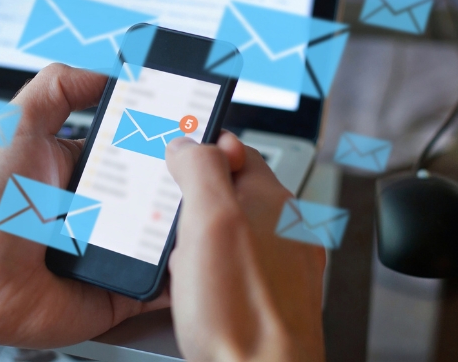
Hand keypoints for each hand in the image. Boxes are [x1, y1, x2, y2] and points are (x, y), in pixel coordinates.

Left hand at [0, 64, 245, 361]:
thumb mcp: (19, 125)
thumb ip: (59, 87)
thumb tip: (111, 66)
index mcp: (87, 170)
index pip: (143, 147)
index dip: (172, 136)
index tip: (202, 124)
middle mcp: (105, 210)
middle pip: (166, 189)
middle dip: (194, 179)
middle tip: (221, 167)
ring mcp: (116, 253)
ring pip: (173, 235)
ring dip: (195, 223)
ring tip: (219, 206)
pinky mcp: (120, 292)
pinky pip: (163, 284)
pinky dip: (185, 273)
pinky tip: (203, 254)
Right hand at [165, 138, 325, 361]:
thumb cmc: (241, 314)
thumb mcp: (210, 222)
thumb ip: (201, 170)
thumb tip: (189, 143)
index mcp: (273, 200)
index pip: (237, 150)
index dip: (201, 151)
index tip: (173, 160)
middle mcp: (285, 228)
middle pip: (230, 192)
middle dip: (193, 203)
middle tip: (172, 221)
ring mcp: (281, 263)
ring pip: (229, 231)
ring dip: (199, 239)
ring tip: (183, 260)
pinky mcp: (269, 294)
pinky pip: (231, 266)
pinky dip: (208, 270)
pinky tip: (196, 288)